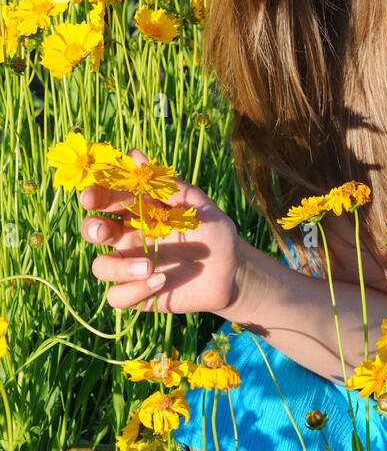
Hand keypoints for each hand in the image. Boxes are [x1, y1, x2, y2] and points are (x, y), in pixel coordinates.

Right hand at [79, 148, 244, 315]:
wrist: (233, 270)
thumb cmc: (214, 231)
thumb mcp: (196, 204)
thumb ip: (167, 183)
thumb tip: (134, 154)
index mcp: (139, 213)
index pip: (108, 201)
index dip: (96, 197)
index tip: (91, 196)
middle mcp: (129, 239)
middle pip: (93, 230)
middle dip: (91, 228)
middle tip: (103, 229)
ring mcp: (132, 267)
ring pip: (101, 267)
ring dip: (119, 267)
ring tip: (150, 267)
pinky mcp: (139, 293)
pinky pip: (117, 296)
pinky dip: (133, 291)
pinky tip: (161, 282)